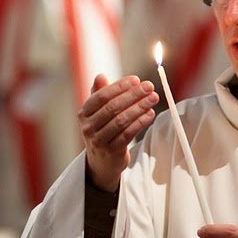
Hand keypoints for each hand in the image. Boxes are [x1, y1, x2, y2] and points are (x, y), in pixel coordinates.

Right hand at [78, 74, 158, 191]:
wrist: (101, 162)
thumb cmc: (102, 130)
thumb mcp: (97, 112)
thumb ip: (99, 93)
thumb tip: (100, 76)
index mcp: (84, 113)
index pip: (102, 96)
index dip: (120, 86)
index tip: (136, 79)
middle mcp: (88, 127)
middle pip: (113, 107)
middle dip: (133, 95)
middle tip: (149, 86)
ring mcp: (99, 140)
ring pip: (122, 120)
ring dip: (140, 107)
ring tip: (153, 98)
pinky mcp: (112, 152)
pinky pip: (128, 134)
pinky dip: (141, 122)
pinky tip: (150, 113)